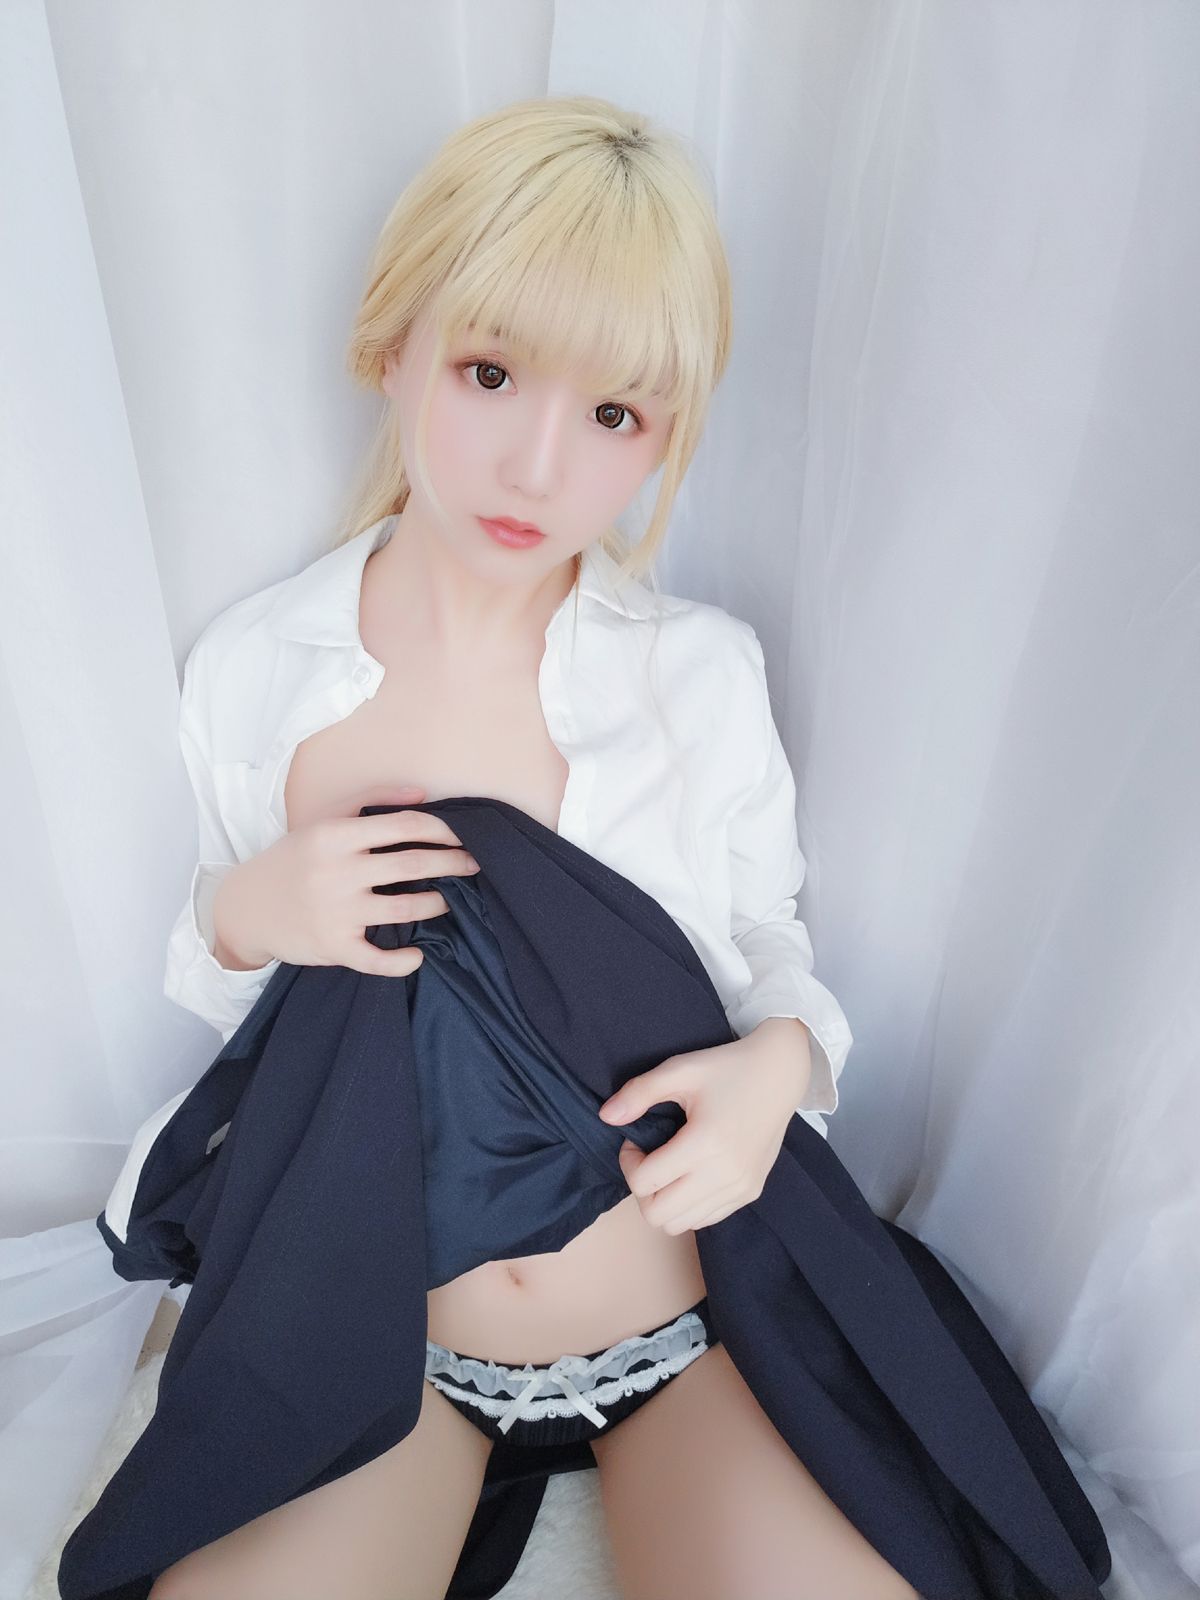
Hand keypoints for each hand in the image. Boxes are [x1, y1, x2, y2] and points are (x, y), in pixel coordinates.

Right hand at [211, 782, 482, 977]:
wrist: (245, 908)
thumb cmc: (293, 860)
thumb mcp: (324, 823)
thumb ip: (373, 802)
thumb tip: (423, 793)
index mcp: (336, 836)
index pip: (405, 826)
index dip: (443, 829)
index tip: (463, 834)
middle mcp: (337, 872)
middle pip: (414, 865)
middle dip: (454, 863)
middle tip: (474, 865)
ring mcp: (335, 912)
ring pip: (406, 909)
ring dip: (436, 904)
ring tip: (445, 901)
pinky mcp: (334, 948)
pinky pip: (379, 959)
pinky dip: (404, 961)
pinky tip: (418, 955)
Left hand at [596, 1021, 811, 1234]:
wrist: (779, 1073)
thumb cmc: (727, 1068)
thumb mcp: (679, 1070)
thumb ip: (639, 1093)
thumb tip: (606, 1117)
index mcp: (705, 1143)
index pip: (645, 1183)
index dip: (628, 1162)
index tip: (636, 1140)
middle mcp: (725, 1174)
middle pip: (658, 1216)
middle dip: (642, 1189)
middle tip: (649, 1158)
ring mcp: (740, 1188)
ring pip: (681, 1225)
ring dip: (665, 1200)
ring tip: (670, 1166)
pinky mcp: (751, 1193)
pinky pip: (706, 1219)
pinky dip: (689, 1205)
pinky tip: (691, 1172)